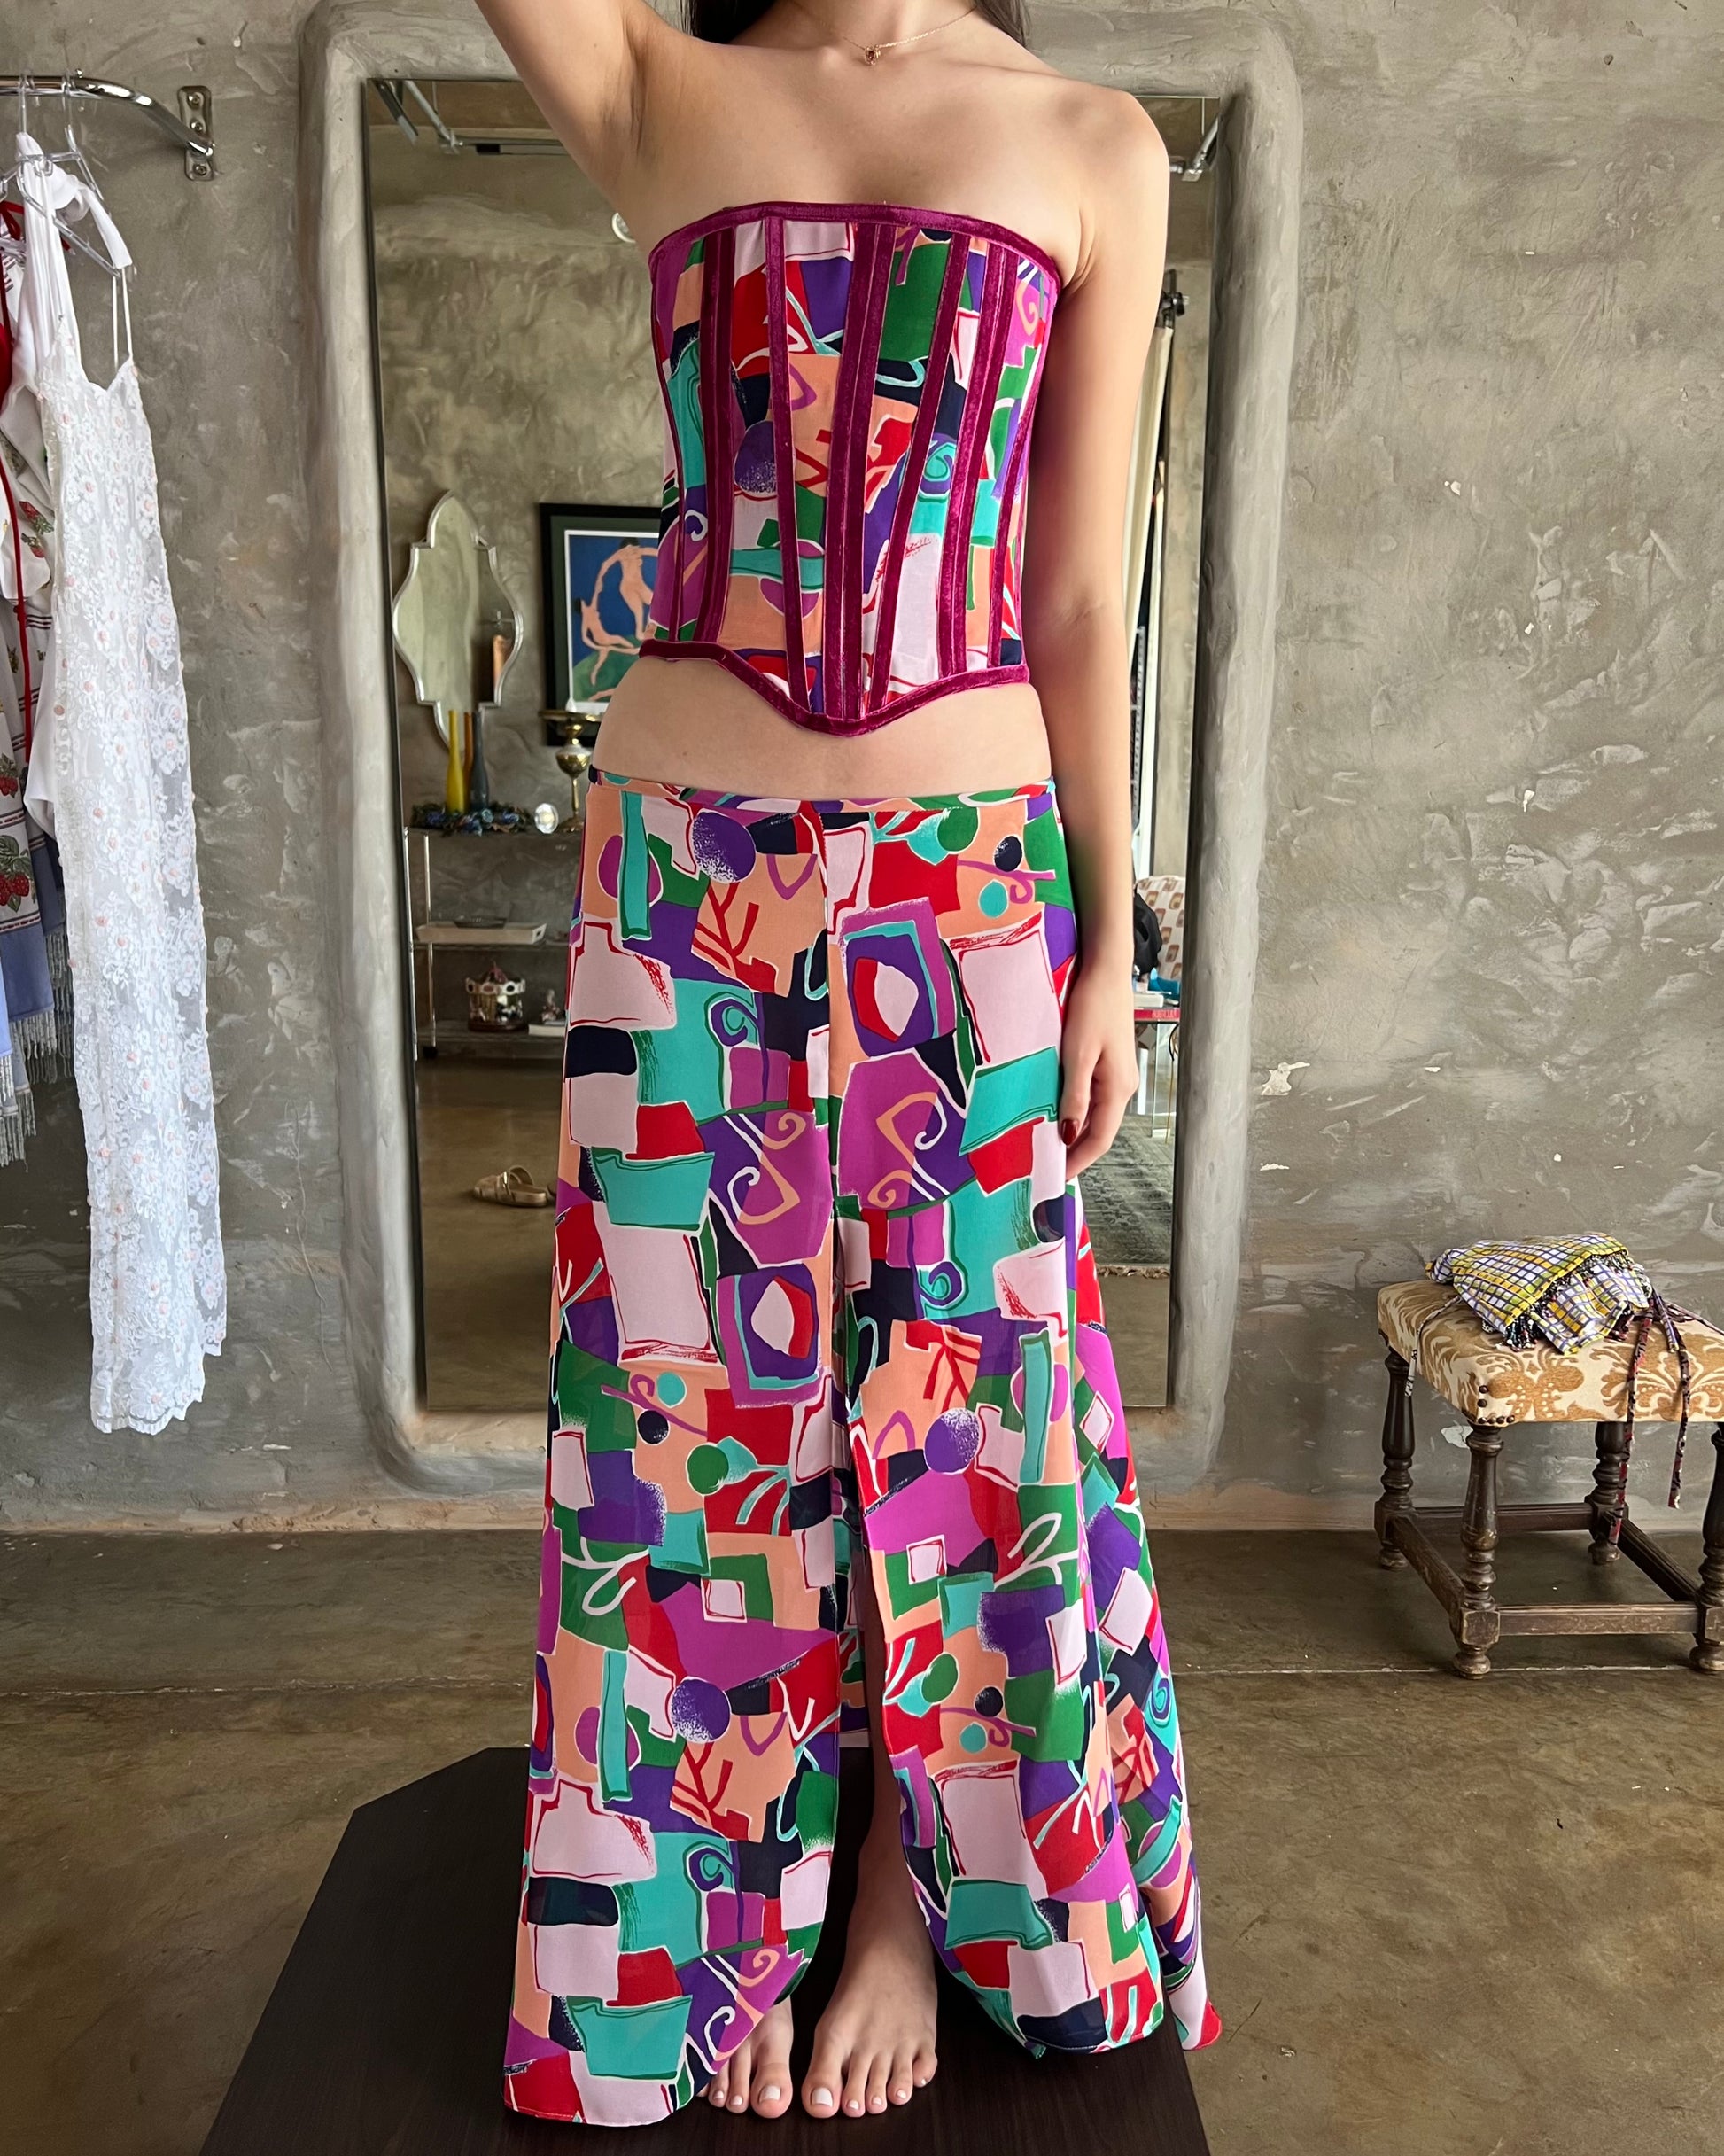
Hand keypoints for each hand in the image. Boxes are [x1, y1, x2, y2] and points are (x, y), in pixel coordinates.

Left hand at [1058, 960, 1138, 1178]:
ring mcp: (1115, 1075)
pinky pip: (1090, 1096)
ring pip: (1093, 1114)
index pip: (1099, 1139)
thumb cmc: (1093, 1006)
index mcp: (1118, 1088)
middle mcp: (1121, 1087)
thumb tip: (1071, 1135)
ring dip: (1072, 1131)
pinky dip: (1073, 1110)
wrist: (1106, 969)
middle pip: (1098, 1130)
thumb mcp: (1079, 1053)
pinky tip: (1055, 1111)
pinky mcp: (1106, 1063)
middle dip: (1073, 1151)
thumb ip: (1075, 1095)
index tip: (1053, 1179)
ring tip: (1043, 1144)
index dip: (1077, 1162)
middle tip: (1042, 1167)